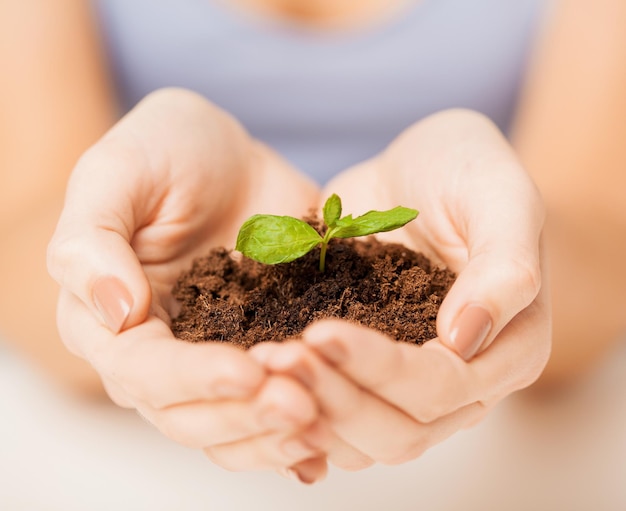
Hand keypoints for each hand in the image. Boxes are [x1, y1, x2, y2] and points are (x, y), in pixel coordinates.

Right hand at [47, 88, 324, 473]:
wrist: (225, 153)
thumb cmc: (163, 150)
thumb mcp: (118, 173)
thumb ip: (93, 240)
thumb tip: (115, 313)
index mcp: (109, 321)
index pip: (141, 371)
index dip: (191, 378)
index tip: (246, 371)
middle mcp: (160, 353)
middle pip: (190, 413)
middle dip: (244, 415)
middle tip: (300, 404)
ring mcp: (214, 356)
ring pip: (234, 422)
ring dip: (275, 431)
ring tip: (324, 419)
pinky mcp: (262, 348)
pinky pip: (274, 401)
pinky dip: (302, 423)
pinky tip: (332, 437)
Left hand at [254, 109, 550, 469]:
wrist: (419, 168)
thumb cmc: (467, 171)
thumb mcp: (499, 199)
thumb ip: (504, 267)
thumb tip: (466, 340)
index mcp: (509, 350)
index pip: (443, 387)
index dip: (382, 369)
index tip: (320, 331)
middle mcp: (463, 383)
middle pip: (401, 432)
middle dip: (335, 400)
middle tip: (276, 357)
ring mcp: (410, 384)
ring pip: (362, 440)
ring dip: (308, 411)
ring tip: (261, 363)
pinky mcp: (367, 372)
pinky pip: (333, 416)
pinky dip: (297, 405)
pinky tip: (260, 378)